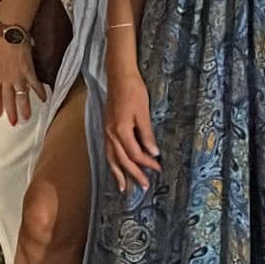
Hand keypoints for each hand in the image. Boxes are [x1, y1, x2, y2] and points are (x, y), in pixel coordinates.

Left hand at [0, 37, 45, 125]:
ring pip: (21, 96)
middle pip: (8, 99)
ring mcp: (18, 76)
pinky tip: (45, 99)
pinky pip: (35, 84)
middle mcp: (6, 79)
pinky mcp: (29, 71)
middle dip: (11, 112)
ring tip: (27, 117)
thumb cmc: (0, 43)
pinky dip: (40, 92)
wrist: (10, 35)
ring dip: (24, 107)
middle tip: (14, 122)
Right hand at [103, 65, 159, 191]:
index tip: (158, 168)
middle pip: (122, 160)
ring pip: (111, 157)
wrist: (119, 76)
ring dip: (118, 173)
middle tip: (144, 186)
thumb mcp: (144, 112)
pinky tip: (115, 166)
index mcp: (121, 130)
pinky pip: (107, 150)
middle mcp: (111, 134)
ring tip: (123, 187)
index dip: (147, 163)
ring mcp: (106, 131)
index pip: (135, 153)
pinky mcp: (106, 128)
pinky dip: (111, 162)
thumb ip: (146, 134)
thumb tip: (153, 152)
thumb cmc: (134, 91)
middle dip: (133, 174)